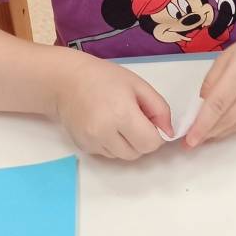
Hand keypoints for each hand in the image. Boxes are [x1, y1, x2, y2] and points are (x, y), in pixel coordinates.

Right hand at [51, 55, 172, 158]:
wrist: (66, 81)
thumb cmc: (104, 78)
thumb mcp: (139, 85)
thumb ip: (160, 109)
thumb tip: (169, 133)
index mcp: (122, 114)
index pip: (150, 143)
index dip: (156, 134)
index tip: (150, 121)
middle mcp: (105, 133)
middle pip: (138, 153)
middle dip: (142, 140)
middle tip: (135, 119)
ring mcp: (92, 142)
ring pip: (123, 156)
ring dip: (128, 144)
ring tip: (119, 121)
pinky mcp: (83, 147)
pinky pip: (108, 154)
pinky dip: (113, 145)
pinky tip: (106, 126)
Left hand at [184, 34, 235, 146]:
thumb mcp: (227, 56)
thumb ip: (211, 80)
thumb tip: (201, 104)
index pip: (217, 105)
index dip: (202, 124)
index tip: (189, 139)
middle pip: (225, 120)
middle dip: (205, 133)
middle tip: (188, 143)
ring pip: (234, 126)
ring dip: (216, 134)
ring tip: (200, 138)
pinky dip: (229, 130)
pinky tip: (218, 131)